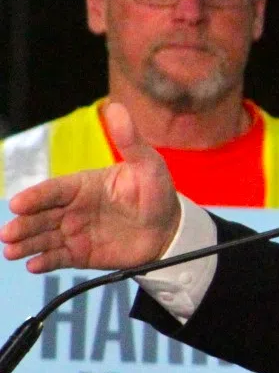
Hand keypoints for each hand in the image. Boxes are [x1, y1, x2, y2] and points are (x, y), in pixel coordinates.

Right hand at [1, 103, 179, 273]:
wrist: (169, 229)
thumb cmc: (156, 192)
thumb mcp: (148, 164)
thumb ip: (129, 140)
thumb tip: (116, 107)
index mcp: (82, 185)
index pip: (53, 190)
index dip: (36, 197)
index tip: (18, 204)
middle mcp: (72, 208)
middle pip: (41, 216)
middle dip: (23, 224)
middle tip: (7, 233)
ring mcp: (74, 232)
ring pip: (43, 237)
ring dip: (26, 244)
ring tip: (11, 251)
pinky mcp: (80, 253)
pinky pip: (58, 257)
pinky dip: (45, 262)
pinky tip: (33, 265)